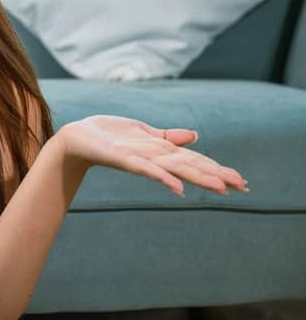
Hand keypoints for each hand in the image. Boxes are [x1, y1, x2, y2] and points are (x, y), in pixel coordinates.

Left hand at [56, 115, 247, 197]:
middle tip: (242, 187)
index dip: (217, 168)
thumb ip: (168, 137)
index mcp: (161, 151)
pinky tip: (178, 189)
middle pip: (191, 166)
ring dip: (197, 178)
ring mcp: (141, 159)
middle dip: (216, 176)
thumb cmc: (108, 135)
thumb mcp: (142, 131)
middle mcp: (155, 158)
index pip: (195, 159)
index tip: (241, 181)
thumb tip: (195, 136)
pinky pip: (146, 169)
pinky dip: (162, 178)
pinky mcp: (124, 159)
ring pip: (174, 169)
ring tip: (221, 188)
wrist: (77, 138)